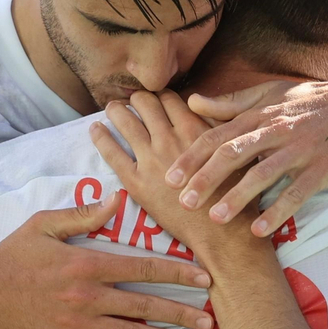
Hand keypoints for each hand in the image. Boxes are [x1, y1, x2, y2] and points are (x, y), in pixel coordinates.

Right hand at [0, 196, 214, 328]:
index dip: (178, 274)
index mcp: (88, 263)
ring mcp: (79, 324)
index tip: (204, 279)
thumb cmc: (12, 256)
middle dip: (182, 312)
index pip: (145, 268)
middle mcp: (89, 296)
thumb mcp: (44, 225)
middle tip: (210, 319)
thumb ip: (83, 214)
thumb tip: (117, 199)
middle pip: (146, 305)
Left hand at [90, 91, 260, 263]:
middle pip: (147, 103)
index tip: (156, 99)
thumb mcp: (230, 154)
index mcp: (195, 130)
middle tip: (132, 101)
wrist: (221, 232)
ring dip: (117, 110)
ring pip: (126, 120)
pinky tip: (96, 128)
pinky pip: (111, 152)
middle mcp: (171, 139)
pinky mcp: (137, 181)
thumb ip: (216, 130)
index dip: (161, 96)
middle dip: (137, 98)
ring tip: (113, 108)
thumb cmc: (232, 194)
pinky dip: (101, 137)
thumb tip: (203, 109)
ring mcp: (151, 159)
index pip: (170, 98)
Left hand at [164, 75, 327, 235]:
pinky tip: (259, 231)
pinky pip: (296, 193)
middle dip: (206, 179)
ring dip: (237, 198)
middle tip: (184, 202)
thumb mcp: (273, 95)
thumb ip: (232, 104)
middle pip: (234, 154)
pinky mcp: (323, 168)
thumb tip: (192, 102)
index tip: (170, 178)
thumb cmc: (315, 101)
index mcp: (261, 115)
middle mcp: (277, 130)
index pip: (219, 136)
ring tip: (215, 219)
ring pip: (262, 175)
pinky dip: (278, 212)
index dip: (192, 157)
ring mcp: (301, 149)